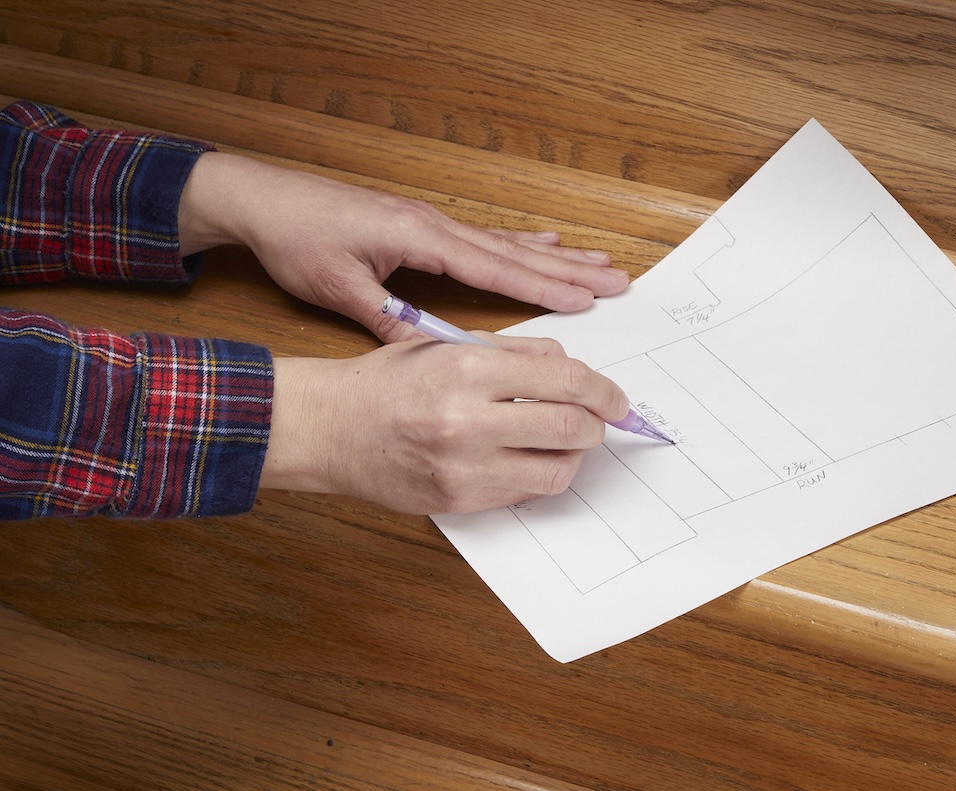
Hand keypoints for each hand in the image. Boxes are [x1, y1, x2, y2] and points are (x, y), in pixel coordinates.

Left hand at [178, 152, 629, 340]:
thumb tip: (432, 354)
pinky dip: (521, 243)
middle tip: (618, 279)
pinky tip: (544, 242)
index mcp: (422, 239)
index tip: (586, 301)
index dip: (543, 288)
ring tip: (599, 263)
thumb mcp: (340, 289)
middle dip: (570, 269)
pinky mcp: (426, 226)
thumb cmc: (300, 240)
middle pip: (516, 252)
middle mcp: (438, 226)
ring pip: (509, 243)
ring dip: (556, 255)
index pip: (495, 269)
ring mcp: (435, 223)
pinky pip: (487, 238)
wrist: (268, 200)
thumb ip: (389, 319)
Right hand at [259, 332, 629, 513]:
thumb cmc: (388, 382)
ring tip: (560, 441)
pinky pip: (525, 493)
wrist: (331, 428)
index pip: (568, 381)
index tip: (616, 398)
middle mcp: (468, 419)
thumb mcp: (449, 344)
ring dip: (572, 455)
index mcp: (469, 368)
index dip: (606, 391)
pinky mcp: (459, 500)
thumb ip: (517, 351)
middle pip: (573, 428)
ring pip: (557, 470)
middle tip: (597, 420)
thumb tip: (573, 368)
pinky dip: (537, 475)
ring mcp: (463, 467)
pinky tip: (524, 458)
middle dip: (597, 424)